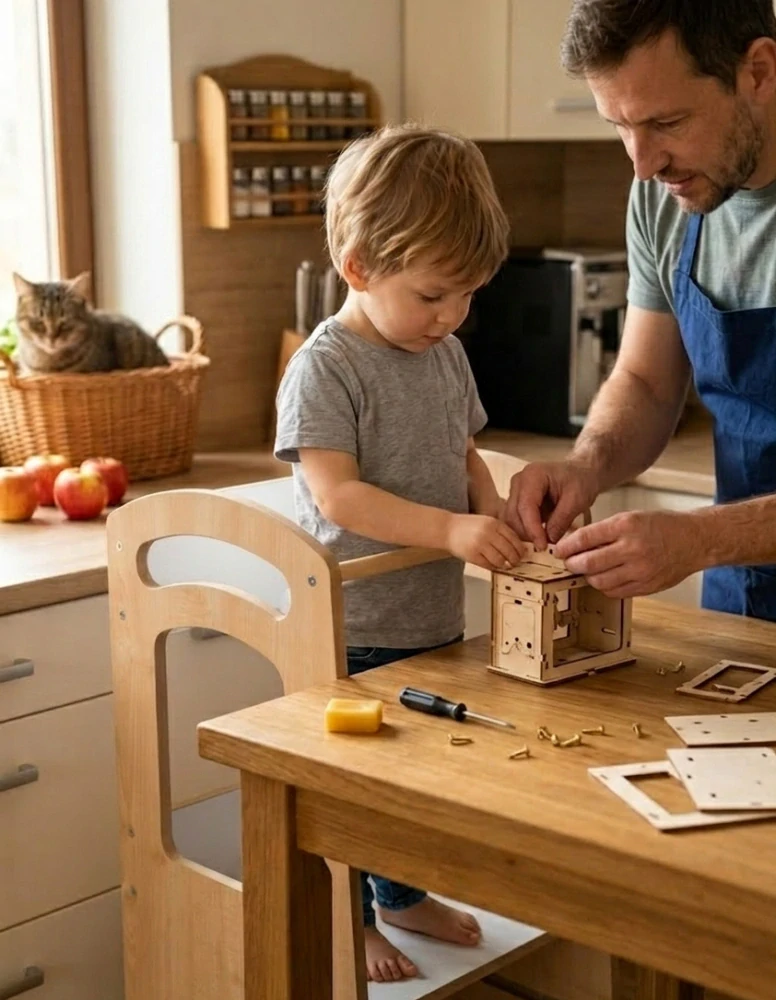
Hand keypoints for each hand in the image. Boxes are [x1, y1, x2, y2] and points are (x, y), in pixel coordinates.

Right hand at [446, 513, 525, 570]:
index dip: (520, 548)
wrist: (446, 529)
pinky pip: (488, 565)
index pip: (513, 538)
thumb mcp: (486, 522)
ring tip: (506, 565)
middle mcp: (488, 532)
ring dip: (505, 565)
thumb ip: (500, 531)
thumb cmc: (467, 526)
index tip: (523, 554)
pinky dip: (493, 567)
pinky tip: (494, 566)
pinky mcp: (472, 555)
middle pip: (509, 550)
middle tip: (516, 562)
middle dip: (515, 559)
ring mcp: (480, 544)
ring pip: (500, 560)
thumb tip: (518, 547)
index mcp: (493, 523)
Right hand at [504, 461, 598, 548]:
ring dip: (523, 534)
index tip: (542, 546)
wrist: (580, 473)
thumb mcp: (577, 500)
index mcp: (533, 475)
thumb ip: (561, 520)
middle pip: (513, 513)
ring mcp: (515, 491)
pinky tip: (538, 539)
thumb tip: (548, 540)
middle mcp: (518, 481)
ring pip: (511, 519)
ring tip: (542, 544)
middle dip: (526, 534)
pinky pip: (515, 520)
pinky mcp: (517, 501)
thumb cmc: (580, 481)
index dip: (532, 528)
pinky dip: (524, 531)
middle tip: (543, 549)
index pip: (526, 506)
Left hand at [554, 509, 704, 597]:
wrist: (694, 540)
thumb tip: (574, 544)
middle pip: (588, 563)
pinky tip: (605, 577)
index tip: (559, 550)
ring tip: (587, 569)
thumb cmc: (661, 525)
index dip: (567, 546)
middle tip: (569, 561)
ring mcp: (641, 570)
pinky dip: (604, 586)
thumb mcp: (630, 517)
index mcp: (626, 526)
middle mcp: (633, 548)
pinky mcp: (647, 586)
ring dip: (588, 576)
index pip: (585, 538)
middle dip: (572, 564)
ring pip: (599, 581)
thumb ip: (604, 531)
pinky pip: (614, 592)